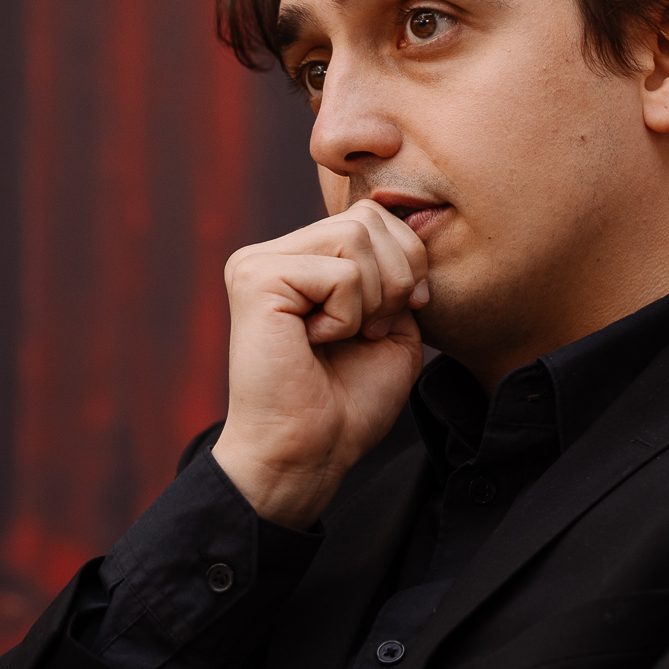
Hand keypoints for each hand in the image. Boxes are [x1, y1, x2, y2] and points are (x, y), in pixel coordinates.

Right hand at [210, 200, 430, 528]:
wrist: (310, 453)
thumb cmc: (348, 402)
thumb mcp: (393, 325)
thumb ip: (398, 270)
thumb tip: (413, 218)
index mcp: (301, 259)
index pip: (372, 214)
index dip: (406, 263)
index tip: (390, 320)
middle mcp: (272, 253)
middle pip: (368, 217)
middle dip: (395, 278)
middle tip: (367, 331)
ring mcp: (258, 262)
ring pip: (356, 236)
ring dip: (371, 299)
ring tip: (341, 337)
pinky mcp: (255, 279)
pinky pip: (341, 273)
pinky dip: (348, 316)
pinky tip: (315, 342)